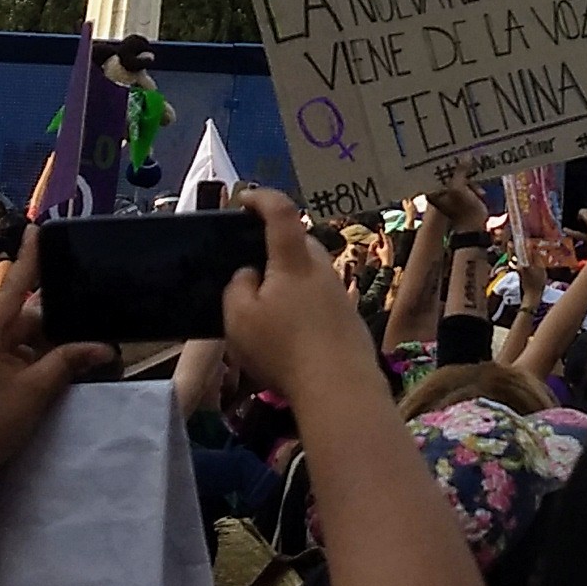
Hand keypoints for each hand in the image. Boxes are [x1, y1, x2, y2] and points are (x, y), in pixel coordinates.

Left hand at [0, 230, 114, 487]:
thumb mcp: (34, 394)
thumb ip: (67, 362)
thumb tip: (103, 346)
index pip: (12, 288)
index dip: (29, 259)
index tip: (37, 228)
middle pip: (14, 321)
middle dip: (46, 332)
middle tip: (79, 346)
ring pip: (4, 341)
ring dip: (31, 352)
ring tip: (57, 372)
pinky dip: (14, 363)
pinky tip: (32, 382)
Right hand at [225, 188, 379, 404]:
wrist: (340, 387)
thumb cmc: (283, 349)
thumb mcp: (239, 319)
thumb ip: (237, 287)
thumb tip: (248, 274)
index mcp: (294, 260)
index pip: (282, 212)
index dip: (262, 198)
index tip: (245, 199)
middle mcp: (322, 268)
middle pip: (299, 242)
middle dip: (274, 244)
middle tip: (250, 262)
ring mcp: (340, 293)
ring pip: (310, 271)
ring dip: (289, 277)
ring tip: (266, 303)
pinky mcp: (349, 318)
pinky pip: (319, 297)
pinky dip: (302, 303)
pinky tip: (290, 329)